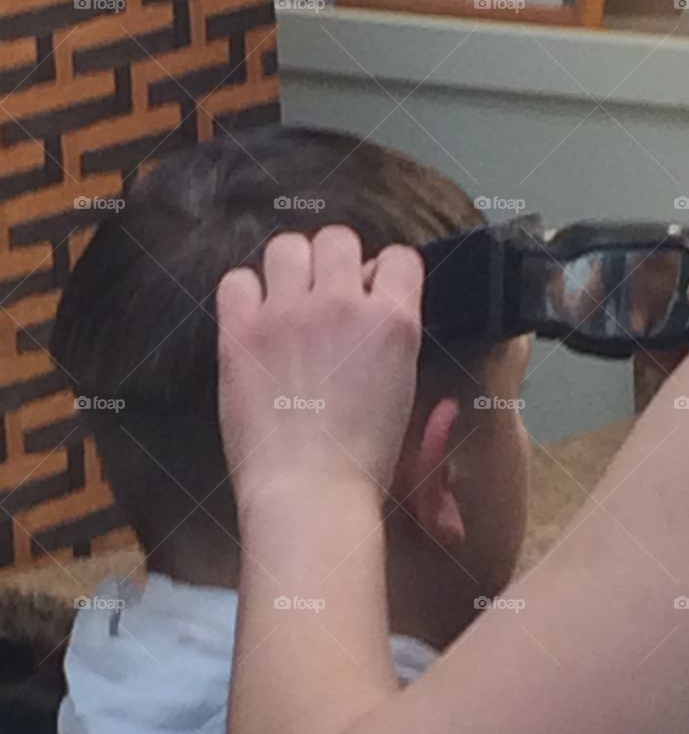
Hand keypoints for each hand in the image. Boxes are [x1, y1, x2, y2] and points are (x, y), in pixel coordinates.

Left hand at [217, 227, 422, 505]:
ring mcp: (288, 315)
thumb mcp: (404, 393)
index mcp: (393, 323)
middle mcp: (342, 305)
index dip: (386, 271)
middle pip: (338, 238)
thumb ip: (393, 341)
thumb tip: (378, 311)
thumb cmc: (361, 462)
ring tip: (288, 300)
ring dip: (290, 268)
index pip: (400, 257)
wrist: (311, 496)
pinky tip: (254, 319)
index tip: (373, 290)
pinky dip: (245, 293)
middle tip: (327, 295)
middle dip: (336, 262)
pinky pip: (237, 279)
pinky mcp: (241, 332)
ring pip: (287, 246)